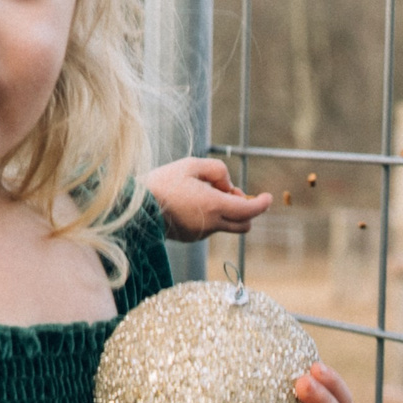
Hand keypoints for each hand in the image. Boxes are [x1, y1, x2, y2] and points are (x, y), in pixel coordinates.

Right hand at [147, 156, 271, 241]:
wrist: (134, 207)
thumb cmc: (163, 182)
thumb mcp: (192, 165)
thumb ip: (218, 171)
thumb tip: (229, 186)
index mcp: (214, 206)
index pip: (250, 211)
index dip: (262, 204)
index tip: (268, 197)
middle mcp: (211, 225)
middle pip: (244, 225)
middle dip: (246, 210)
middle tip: (232, 194)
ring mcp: (200, 234)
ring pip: (225, 226)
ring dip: (224, 212)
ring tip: (202, 193)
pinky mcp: (190, 238)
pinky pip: (209, 228)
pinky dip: (209, 217)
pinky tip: (190, 204)